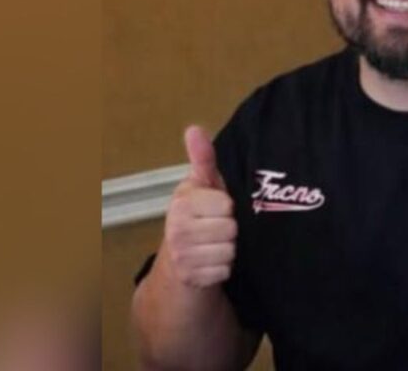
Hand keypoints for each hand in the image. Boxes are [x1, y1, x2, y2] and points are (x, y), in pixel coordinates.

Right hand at [162, 125, 237, 287]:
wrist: (177, 267)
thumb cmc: (197, 219)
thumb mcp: (202, 187)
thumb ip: (203, 159)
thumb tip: (194, 129)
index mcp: (182, 201)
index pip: (226, 205)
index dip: (227, 208)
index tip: (216, 210)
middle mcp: (176, 227)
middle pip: (231, 228)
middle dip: (230, 231)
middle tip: (216, 230)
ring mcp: (181, 254)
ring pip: (229, 250)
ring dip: (228, 251)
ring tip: (214, 246)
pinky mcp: (190, 278)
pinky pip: (224, 270)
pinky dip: (222, 269)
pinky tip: (211, 264)